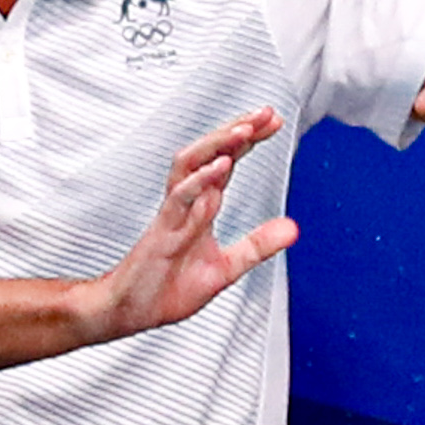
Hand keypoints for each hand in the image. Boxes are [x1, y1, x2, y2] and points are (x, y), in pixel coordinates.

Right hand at [79, 110, 295, 344]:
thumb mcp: (225, 268)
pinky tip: (221, 165)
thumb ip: (256, 245)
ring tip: (244, 130)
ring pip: (190, 165)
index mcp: (200, 206)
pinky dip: (200, 180)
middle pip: (209, 153)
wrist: (132, 311)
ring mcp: (173, 214)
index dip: (248, 140)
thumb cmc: (168, 287)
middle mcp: (186, 202)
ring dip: (216, 144)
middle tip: (265, 113)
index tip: (273, 121)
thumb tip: (292, 228)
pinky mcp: (162, 231)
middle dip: (237, 130)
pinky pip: (179, 198)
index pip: (225, 162)